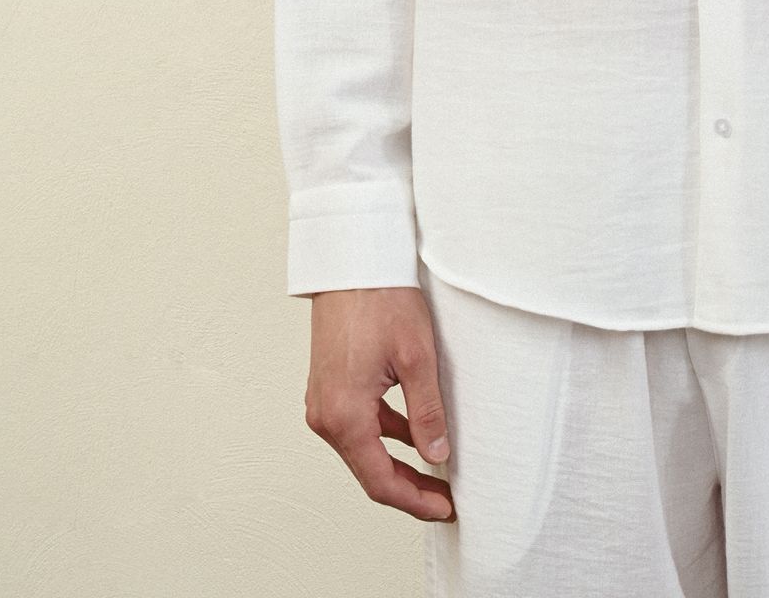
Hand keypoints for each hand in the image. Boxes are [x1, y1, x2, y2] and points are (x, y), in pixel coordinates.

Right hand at [303, 286, 456, 522]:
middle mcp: (325, 416)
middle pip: (369, 471)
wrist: (352, 261)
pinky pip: (358, 426)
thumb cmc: (381, 299)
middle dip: (409, 488)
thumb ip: (427, 413)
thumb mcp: (417, 357)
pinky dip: (385, 437)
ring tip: (436, 471)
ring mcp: (323, 402)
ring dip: (397, 464)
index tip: (445, 507)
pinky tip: (413, 436)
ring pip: (363, 450)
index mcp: (344, 415)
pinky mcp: (329, 388)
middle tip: (446, 497)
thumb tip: (437, 456)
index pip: (380, 481)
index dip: (415, 501)